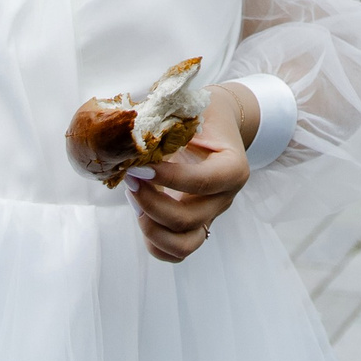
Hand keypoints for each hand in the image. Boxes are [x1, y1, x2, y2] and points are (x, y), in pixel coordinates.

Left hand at [127, 85, 254, 262]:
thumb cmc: (202, 114)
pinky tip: (141, 213)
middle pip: (188, 219)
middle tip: (130, 178)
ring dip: (151, 228)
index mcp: (233, 167)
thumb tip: (127, 128)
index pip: (204, 182)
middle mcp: (225, 198)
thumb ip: (166, 118)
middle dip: (151, 202)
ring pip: (184, 245)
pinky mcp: (196, 225)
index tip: (138, 167)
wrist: (217, 125)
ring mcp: (211, 215)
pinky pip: (176, 251)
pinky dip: (154, 242)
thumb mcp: (191, 109)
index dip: (169, 178)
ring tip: (134, 200)